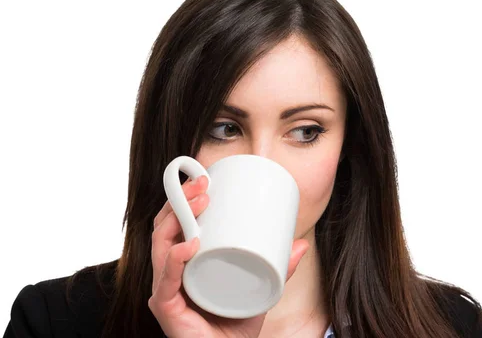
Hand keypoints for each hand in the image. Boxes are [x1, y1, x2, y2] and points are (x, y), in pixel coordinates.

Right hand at [148, 175, 308, 337]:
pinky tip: (189, 245)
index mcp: (184, 264)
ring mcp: (166, 290)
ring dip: (178, 219)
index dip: (185, 198)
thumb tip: (300, 244)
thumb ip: (278, 268)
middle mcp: (170, 274)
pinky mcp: (167, 309)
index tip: (207, 179)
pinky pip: (166, 282)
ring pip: (161, 246)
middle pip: (165, 228)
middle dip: (180, 200)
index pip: (175, 224)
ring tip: (201, 203)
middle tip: (204, 184)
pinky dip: (175, 261)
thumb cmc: (236, 324)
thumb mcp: (260, 290)